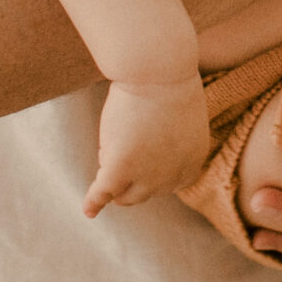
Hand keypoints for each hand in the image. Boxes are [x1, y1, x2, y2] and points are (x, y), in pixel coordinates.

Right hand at [85, 76, 210, 217]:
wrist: (158, 70)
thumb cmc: (167, 83)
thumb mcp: (179, 118)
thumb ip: (170, 144)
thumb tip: (147, 155)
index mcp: (192, 163)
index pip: (168, 185)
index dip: (150, 172)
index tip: (142, 152)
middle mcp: (172, 177)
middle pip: (144, 192)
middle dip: (132, 175)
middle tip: (124, 138)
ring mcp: (146, 176)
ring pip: (124, 195)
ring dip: (114, 177)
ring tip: (113, 141)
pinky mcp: (121, 168)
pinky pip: (103, 191)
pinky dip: (94, 202)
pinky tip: (89, 210)